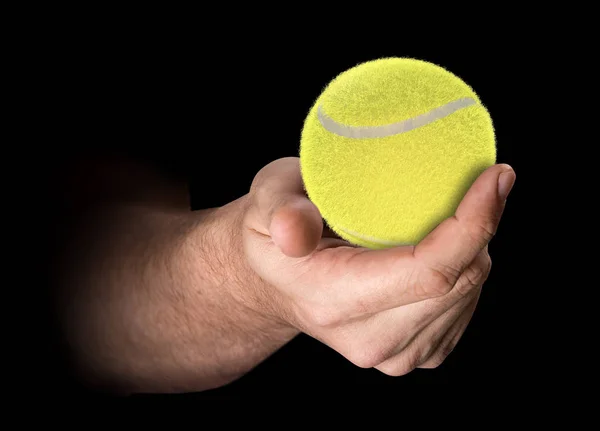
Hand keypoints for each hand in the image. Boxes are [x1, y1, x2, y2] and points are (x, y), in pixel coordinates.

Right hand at [242, 157, 514, 374]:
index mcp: (333, 300)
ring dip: (474, 247)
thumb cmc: (272, 233)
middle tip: (476, 180)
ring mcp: (394, 354)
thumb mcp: (264, 204)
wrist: (274, 283)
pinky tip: (439, 249)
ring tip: (445, 215)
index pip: (428, 273)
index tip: (495, 176)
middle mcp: (369, 340)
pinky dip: (465, 271)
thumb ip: (279, 210)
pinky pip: (464, 307)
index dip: (474, 224)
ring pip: (469, 293)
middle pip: (459, 283)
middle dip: (481, 226)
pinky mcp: (413, 355)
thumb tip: (294, 229)